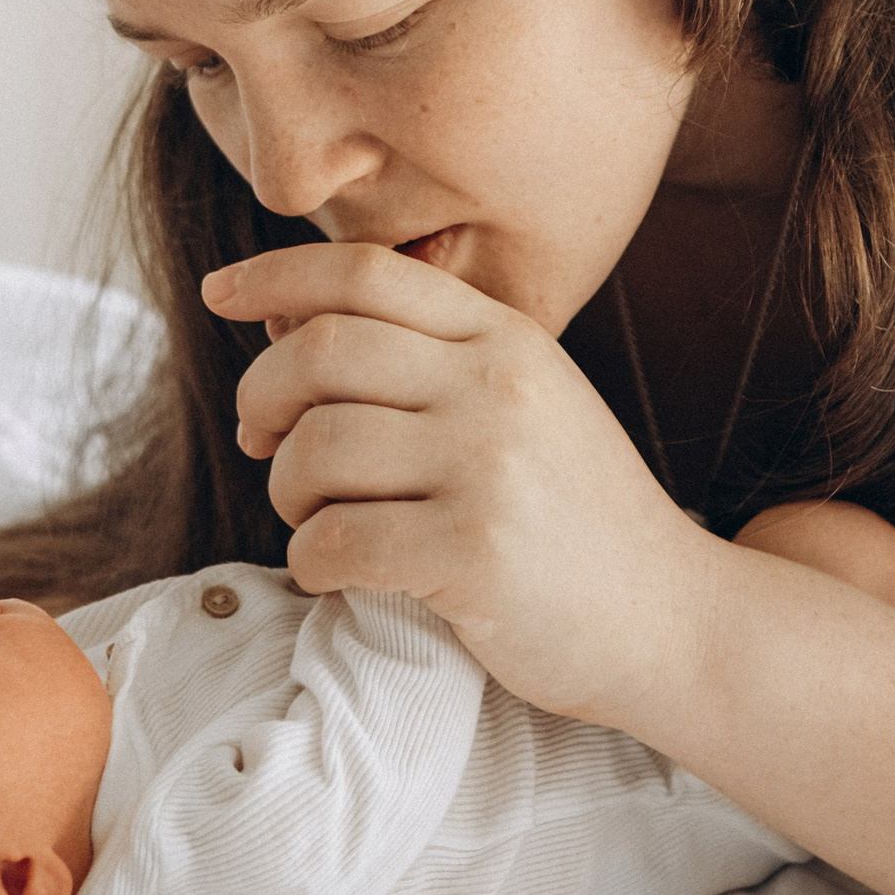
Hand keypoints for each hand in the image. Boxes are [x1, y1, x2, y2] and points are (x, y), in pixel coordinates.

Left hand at [208, 244, 714, 737]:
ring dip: (288, 492)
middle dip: (261, 396)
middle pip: (320, 351)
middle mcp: (495, 386)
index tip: (220, 292)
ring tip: (317, 520)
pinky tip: (337, 572)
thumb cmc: (577, 521)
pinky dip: (311, 561)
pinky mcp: (473, 553)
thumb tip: (285, 326)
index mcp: (506, 339)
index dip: (275, 274)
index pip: (365, 274)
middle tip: (262, 443)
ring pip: (316, 449)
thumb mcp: (525, 406)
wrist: (675, 620)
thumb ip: (431, 362)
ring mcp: (487, 467)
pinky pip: (335, 541)